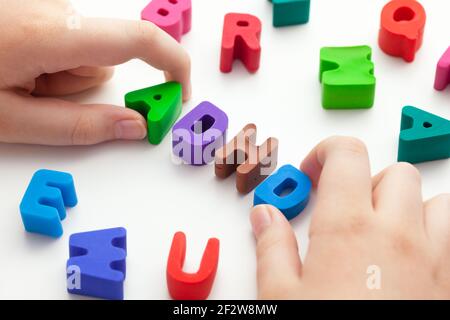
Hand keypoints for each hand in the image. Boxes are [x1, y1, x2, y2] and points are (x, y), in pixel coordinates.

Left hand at [0, 0, 190, 145]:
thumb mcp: (11, 120)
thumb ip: (78, 127)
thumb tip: (135, 126)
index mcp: (54, 33)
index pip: (141, 40)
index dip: (174, 64)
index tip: (181, 92)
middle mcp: (55, 9)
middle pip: (104, 58)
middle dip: (82, 88)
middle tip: (38, 101)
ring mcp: (45, 5)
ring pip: (83, 53)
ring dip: (61, 76)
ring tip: (20, 82)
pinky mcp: (37, 8)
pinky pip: (65, 40)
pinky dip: (50, 61)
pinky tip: (17, 65)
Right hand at [251, 136, 449, 298]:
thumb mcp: (280, 296)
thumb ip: (271, 245)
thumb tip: (264, 215)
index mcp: (349, 227)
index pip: (346, 154)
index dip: (326, 153)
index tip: (313, 173)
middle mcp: (397, 234)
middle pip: (394, 173)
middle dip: (367, 181)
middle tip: (344, 208)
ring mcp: (433, 260)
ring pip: (437, 202)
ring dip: (411, 205)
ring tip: (384, 228)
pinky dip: (438, 236)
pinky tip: (412, 258)